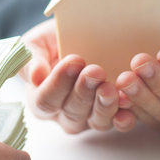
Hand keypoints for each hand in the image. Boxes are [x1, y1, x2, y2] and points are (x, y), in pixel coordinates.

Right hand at [19, 19, 135, 133]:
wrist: (78, 36)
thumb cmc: (52, 41)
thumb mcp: (36, 43)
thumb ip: (32, 58)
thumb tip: (35, 74)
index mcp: (40, 100)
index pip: (45, 100)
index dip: (58, 83)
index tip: (73, 61)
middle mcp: (63, 114)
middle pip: (72, 112)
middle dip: (84, 91)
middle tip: (95, 71)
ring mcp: (88, 118)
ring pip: (95, 121)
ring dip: (104, 106)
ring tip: (111, 88)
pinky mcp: (110, 116)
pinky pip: (117, 123)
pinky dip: (124, 117)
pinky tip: (128, 104)